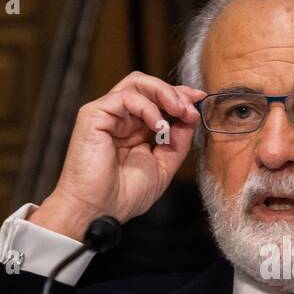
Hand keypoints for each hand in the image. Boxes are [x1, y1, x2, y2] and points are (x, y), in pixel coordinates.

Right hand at [30, 72, 204, 239]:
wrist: (98, 211)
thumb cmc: (123, 196)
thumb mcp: (163, 167)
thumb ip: (177, 142)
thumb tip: (190, 119)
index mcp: (134, 129)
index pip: (157, 100)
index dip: (179, 97)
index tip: (199, 101)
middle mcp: (120, 118)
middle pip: (148, 86)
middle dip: (175, 93)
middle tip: (190, 108)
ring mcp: (107, 114)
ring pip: (136, 83)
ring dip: (164, 93)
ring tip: (180, 111)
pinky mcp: (94, 114)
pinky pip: (125, 97)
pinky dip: (148, 107)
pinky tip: (159, 126)